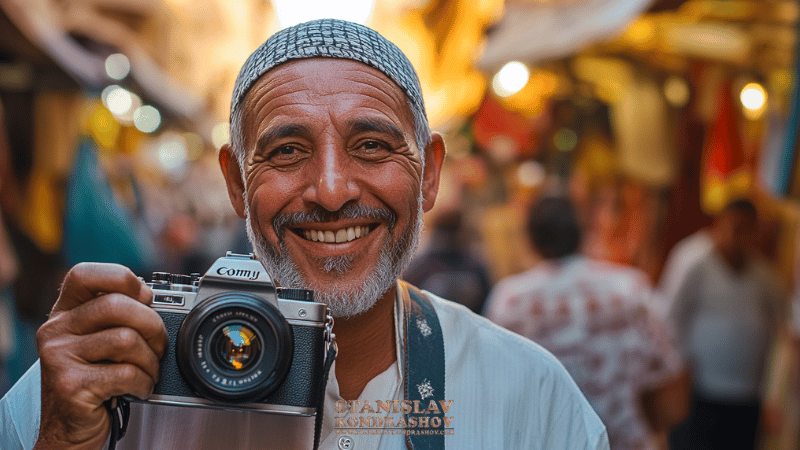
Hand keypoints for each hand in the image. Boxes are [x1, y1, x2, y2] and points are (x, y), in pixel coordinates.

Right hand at [34, 263, 166, 449]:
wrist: (69, 430)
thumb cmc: (93, 382)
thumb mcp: (98, 343)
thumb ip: (116, 317)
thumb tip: (152, 295)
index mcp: (64, 313)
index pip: (85, 274)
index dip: (123, 279)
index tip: (145, 298)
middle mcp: (56, 330)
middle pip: (117, 305)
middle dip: (152, 325)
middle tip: (158, 345)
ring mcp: (59, 357)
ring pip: (126, 339)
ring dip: (151, 360)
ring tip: (148, 372)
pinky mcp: (70, 385)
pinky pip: (126, 372)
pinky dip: (144, 383)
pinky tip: (139, 389)